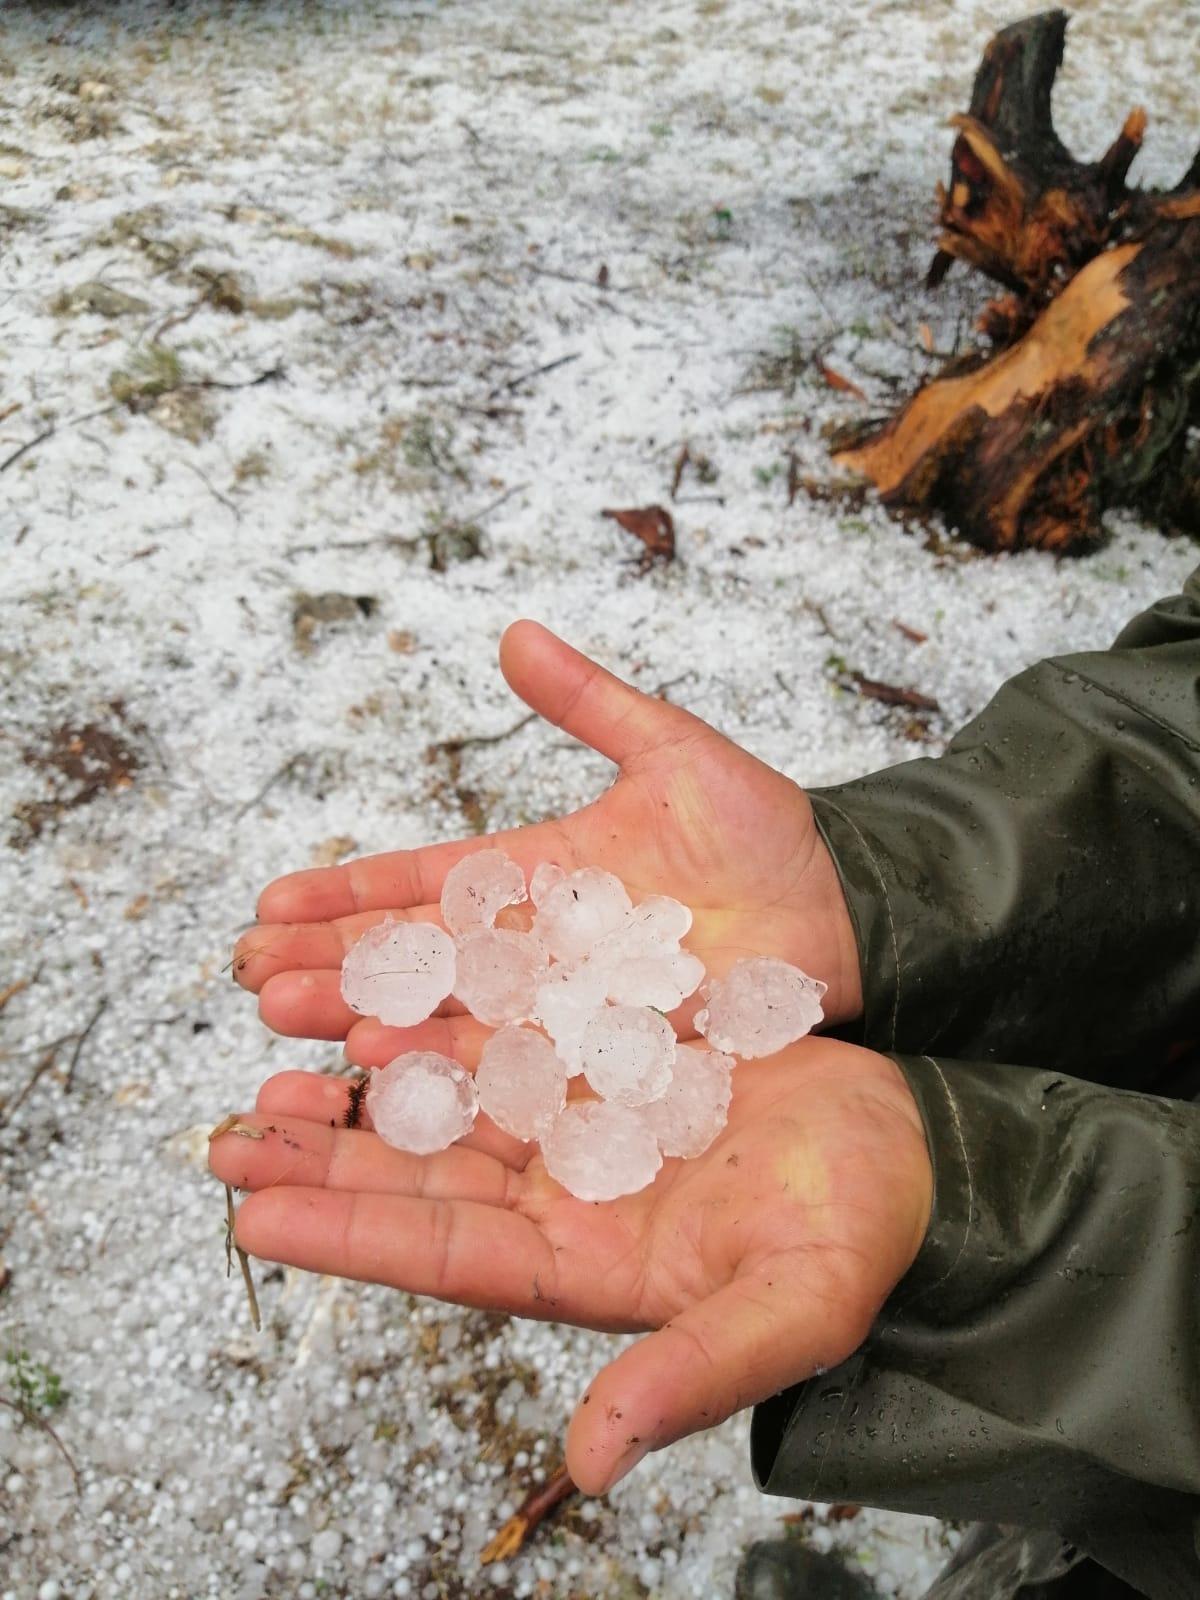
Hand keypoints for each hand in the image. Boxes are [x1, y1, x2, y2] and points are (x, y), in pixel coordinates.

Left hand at [210, 1037, 930, 1492]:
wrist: (910, 1148)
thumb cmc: (860, 1235)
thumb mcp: (792, 1310)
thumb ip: (693, 1376)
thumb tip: (590, 1463)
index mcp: (591, 1268)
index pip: (446, 1257)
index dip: (350, 1237)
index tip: (253, 1214)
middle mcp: (569, 1198)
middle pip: (424, 1178)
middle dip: (327, 1156)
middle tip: (230, 1133)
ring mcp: (584, 1125)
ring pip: (452, 1099)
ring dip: (372, 1076)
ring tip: (287, 1049)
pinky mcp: (609, 1059)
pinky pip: (511, 1031)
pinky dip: (451, 1013)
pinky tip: (393, 990)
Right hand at [233, 621, 862, 1065]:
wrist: (842, 904)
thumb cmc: (761, 829)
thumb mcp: (670, 749)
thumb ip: (588, 701)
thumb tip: (514, 633)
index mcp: (539, 872)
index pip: (424, 882)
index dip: (350, 892)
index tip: (272, 901)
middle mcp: (541, 942)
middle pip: (419, 953)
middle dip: (335, 961)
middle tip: (252, 974)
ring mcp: (572, 998)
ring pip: (454, 1009)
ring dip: (373, 1013)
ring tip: (293, 1018)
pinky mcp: (612, 1044)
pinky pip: (525, 1056)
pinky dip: (460, 1059)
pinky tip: (394, 1064)